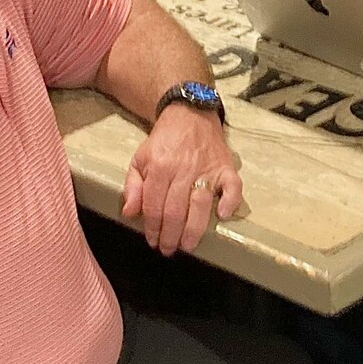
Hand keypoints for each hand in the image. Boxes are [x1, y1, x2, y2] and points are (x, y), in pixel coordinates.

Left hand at [122, 105, 242, 255]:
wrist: (189, 114)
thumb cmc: (163, 141)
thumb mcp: (140, 158)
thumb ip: (133, 186)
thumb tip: (129, 213)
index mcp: (160, 167)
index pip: (154, 205)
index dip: (151, 227)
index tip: (152, 241)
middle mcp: (183, 169)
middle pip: (175, 210)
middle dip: (170, 235)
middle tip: (168, 249)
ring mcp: (207, 169)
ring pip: (200, 205)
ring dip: (193, 230)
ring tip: (187, 245)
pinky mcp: (226, 167)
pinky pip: (233, 187)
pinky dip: (230, 202)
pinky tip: (221, 215)